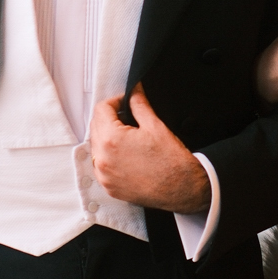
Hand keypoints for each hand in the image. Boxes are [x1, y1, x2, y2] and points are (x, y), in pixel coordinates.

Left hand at [89, 85, 209, 212]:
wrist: (181, 188)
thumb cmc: (170, 159)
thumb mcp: (154, 125)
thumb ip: (138, 104)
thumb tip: (134, 90)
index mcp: (111, 139)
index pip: (101, 109)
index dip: (115, 101)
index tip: (126, 103)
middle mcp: (102, 159)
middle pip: (95, 126)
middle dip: (110, 118)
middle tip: (129, 118)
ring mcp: (104, 175)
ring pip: (96, 146)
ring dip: (107, 137)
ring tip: (128, 137)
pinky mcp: (109, 187)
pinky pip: (100, 165)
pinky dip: (109, 156)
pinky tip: (126, 154)